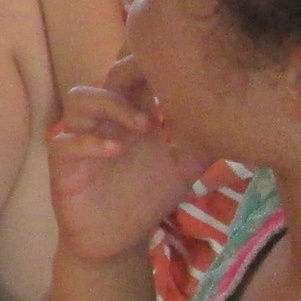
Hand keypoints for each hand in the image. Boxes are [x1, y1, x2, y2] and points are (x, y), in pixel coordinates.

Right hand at [49, 56, 207, 263]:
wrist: (117, 240)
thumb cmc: (148, 197)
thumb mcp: (185, 167)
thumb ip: (205, 140)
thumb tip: (237, 116)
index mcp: (132, 113)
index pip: (136, 72)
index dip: (150, 61)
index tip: (181, 64)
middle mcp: (105, 119)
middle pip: (108, 76)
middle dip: (132, 74)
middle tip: (162, 86)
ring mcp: (81, 138)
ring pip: (78, 99)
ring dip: (111, 104)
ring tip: (143, 125)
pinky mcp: (64, 166)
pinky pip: (65, 143)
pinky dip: (90, 142)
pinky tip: (117, 150)